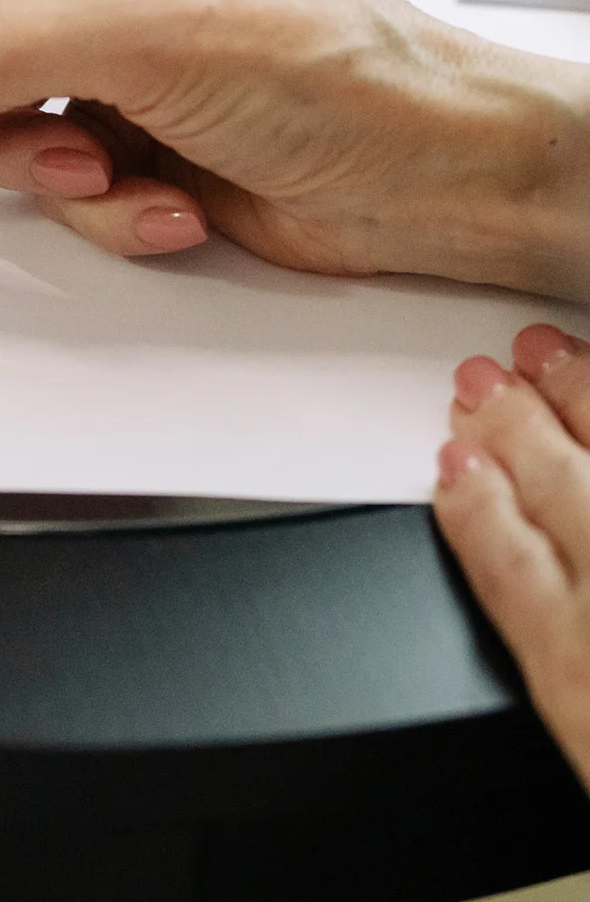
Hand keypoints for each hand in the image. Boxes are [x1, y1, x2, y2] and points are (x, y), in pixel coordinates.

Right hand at [0, 0, 589, 295]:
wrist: (432, 180)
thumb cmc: (345, 70)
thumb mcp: (154, 37)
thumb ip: (1, 47)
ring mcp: (105, 36)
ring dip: (37, 153)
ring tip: (108, 164)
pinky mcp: (116, 116)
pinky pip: (40, 157)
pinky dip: (91, 196)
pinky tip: (164, 196)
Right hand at [436, 328, 589, 787]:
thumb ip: (560, 648)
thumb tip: (519, 571)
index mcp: (580, 674)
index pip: (503, 560)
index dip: (471, 502)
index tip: (455, 457)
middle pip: (557, 489)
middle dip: (513, 425)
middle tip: (485, 379)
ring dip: (579, 397)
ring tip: (552, 359)